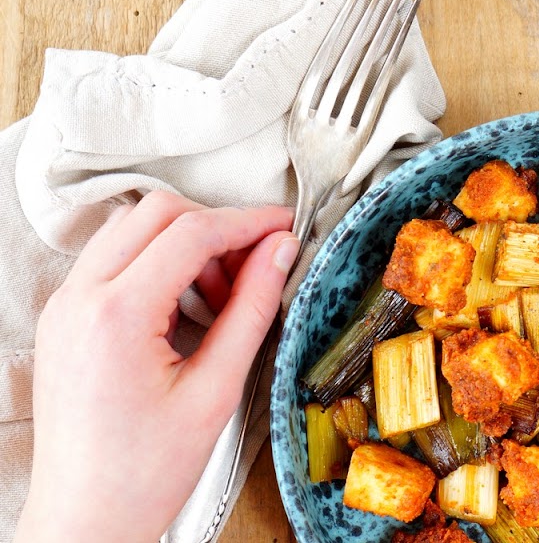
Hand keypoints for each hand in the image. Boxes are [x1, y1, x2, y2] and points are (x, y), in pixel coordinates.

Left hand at [15, 191, 298, 542]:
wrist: (85, 518)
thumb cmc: (144, 471)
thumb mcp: (215, 390)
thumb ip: (252, 310)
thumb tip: (281, 253)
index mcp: (116, 315)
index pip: (191, 232)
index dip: (248, 222)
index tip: (287, 228)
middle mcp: (79, 298)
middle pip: (155, 213)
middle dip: (215, 227)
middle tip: (258, 263)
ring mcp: (64, 306)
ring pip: (131, 229)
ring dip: (184, 243)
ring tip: (224, 294)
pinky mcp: (64, 319)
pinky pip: (113, 260)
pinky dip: (157, 264)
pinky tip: (189, 306)